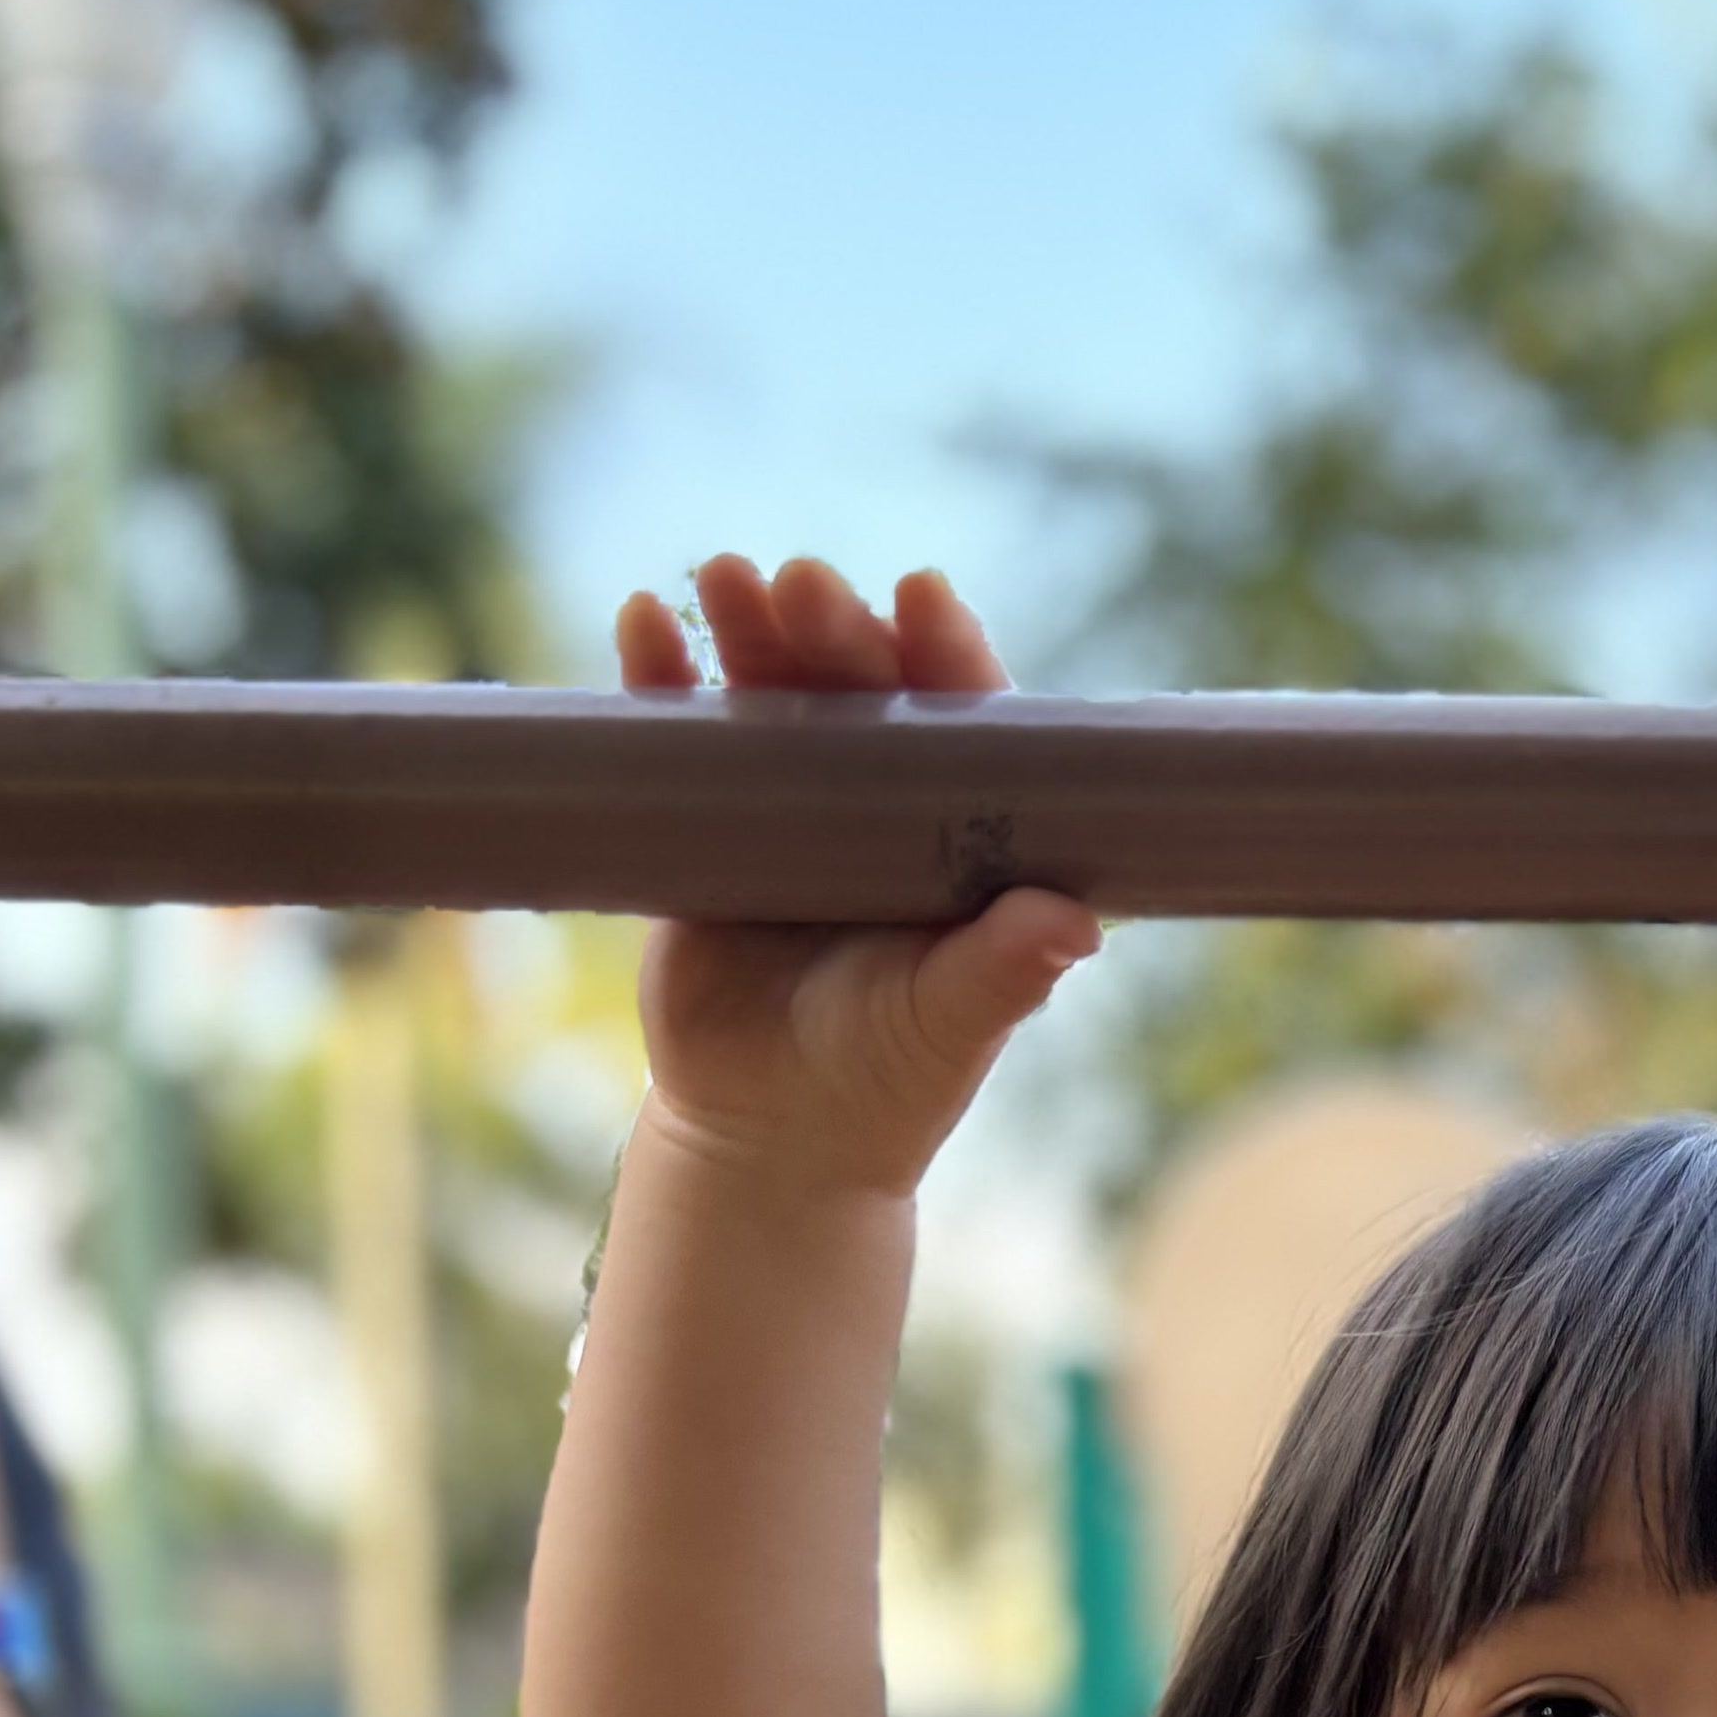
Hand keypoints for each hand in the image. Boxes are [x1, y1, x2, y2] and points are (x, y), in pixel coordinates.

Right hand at [616, 550, 1099, 1200]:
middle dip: (835, 627)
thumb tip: (1074, 923)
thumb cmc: (885, 1085)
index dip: (946, 654)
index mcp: (958, 833)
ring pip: (772, 692)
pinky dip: (660, 679)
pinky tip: (642, 625)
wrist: (769, 1139)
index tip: (924, 598)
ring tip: (723, 578)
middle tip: (805, 585)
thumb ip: (1004, 972)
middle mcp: (880, 800)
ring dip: (749, 627)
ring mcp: (787, 801)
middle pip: (862, 687)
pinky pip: (680, 734)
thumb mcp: (947, 1028)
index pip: (963, 721)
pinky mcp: (703, 818)